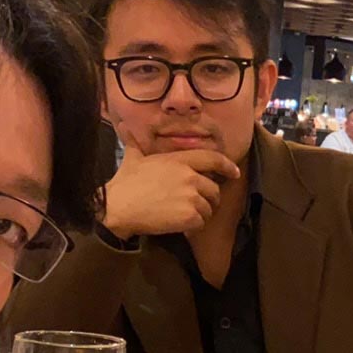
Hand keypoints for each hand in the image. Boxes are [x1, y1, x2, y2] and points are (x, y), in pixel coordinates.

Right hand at [99, 148, 240, 239]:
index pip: (213, 159)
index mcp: (179, 160)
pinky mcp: (189, 216)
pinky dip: (193, 226)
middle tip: (196, 205)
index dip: (227, 166)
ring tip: (182, 215)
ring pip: (208, 208)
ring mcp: (191, 196)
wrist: (117, 207)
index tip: (234, 173)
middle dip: (208, 199)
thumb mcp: (133, 158)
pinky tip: (179, 224)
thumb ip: (134, 143)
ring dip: (199, 214)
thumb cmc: (125, 183)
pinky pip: (201, 222)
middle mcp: (189, 176)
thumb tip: (123, 127)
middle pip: (214, 189)